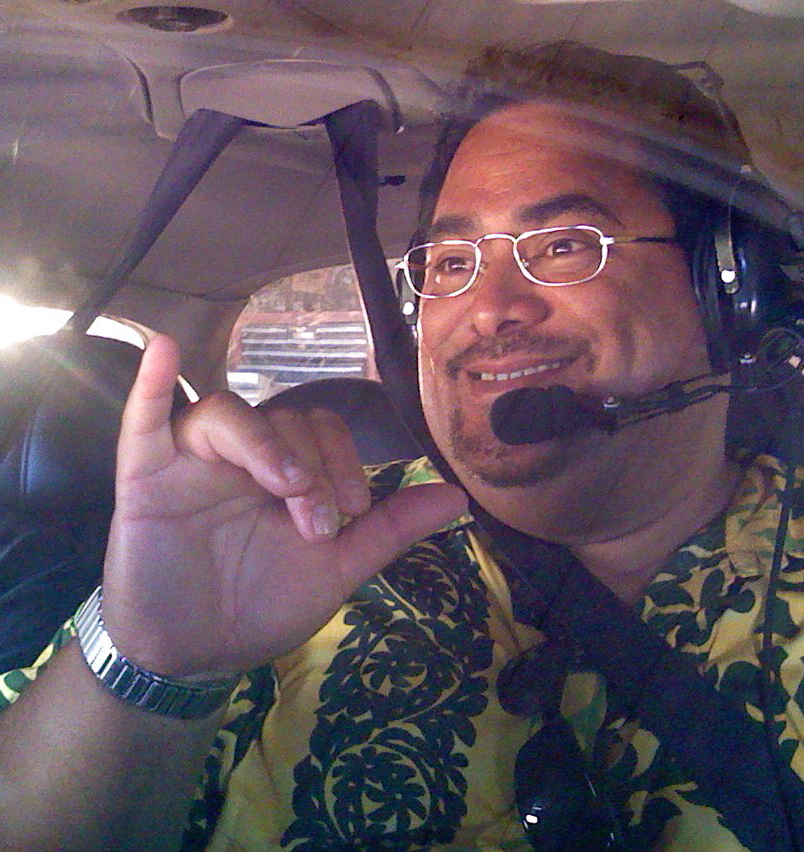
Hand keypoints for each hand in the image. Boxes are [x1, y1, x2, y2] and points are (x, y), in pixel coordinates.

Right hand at [100, 335, 466, 678]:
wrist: (197, 655)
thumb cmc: (264, 606)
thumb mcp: (337, 569)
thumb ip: (391, 529)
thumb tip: (459, 497)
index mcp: (289, 472)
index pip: (323, 430)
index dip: (345, 462)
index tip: (350, 514)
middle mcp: (244, 458)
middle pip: (283, 419)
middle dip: (312, 467)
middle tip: (316, 523)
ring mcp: (192, 463)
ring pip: (229, 415)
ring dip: (264, 442)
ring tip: (285, 486)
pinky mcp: (145, 477)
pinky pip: (144, 420)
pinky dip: (152, 384)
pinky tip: (163, 349)